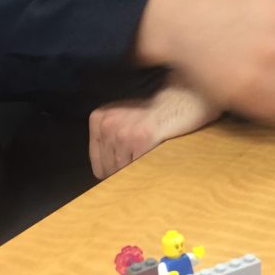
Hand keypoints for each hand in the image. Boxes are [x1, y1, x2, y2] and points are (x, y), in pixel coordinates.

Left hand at [88, 81, 220, 179]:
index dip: (110, 171)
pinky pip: (137, 167)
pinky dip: (145, 168)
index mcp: (98, 118)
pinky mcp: (140, 140)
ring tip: (147, 159)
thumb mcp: (120, 118)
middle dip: (123, 172)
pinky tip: (153, 157)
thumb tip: (102, 174)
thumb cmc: (152, 114)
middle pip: (109, 167)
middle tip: (139, 165)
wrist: (178, 101)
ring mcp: (122, 133)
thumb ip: (108, 139)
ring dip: (135, 171)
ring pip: (122, 170)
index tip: (123, 170)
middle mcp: (107, 125)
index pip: (97, 161)